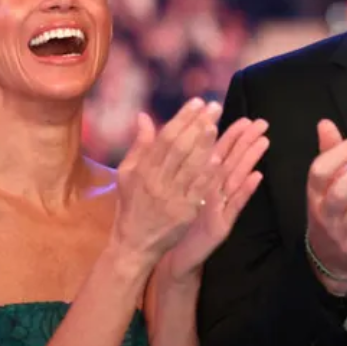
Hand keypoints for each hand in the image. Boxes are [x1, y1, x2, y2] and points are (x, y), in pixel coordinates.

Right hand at [112, 98, 222, 264]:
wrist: (134, 243)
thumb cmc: (132, 204)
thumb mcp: (127, 174)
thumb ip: (139, 145)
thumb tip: (144, 116)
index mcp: (142, 169)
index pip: (165, 138)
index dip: (182, 118)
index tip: (197, 102)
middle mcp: (156, 181)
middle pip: (179, 148)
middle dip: (197, 125)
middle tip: (214, 107)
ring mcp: (171, 198)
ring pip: (189, 166)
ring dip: (204, 144)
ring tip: (216, 124)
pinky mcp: (184, 214)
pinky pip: (198, 190)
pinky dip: (208, 174)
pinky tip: (218, 159)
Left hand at [163, 117, 269, 281]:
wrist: (174, 256)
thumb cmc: (176, 224)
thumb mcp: (178, 193)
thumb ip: (181, 169)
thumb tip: (184, 145)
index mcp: (204, 182)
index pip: (219, 154)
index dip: (231, 135)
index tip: (244, 117)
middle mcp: (216, 192)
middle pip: (233, 162)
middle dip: (247, 142)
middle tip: (261, 123)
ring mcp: (221, 208)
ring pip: (237, 179)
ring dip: (251, 160)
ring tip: (264, 142)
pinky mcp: (222, 225)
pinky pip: (235, 205)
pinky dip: (246, 191)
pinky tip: (257, 177)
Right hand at [305, 120, 346, 294]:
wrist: (330, 258)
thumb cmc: (331, 211)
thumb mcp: (325, 185)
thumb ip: (329, 153)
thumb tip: (325, 122)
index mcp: (315, 194)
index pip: (319, 172)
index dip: (339, 154)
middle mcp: (325, 214)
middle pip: (340, 193)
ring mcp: (341, 234)